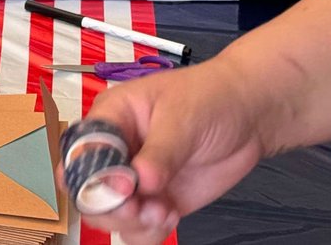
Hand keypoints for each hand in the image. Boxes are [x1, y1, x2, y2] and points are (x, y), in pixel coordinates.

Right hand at [74, 58, 265, 244]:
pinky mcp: (157, 201)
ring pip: (110, 215)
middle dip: (111, 206)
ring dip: (131, 223)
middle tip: (142, 208)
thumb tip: (141, 181)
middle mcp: (116, 152)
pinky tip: (170, 215)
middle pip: (88, 190)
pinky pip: (138, 228)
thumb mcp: (182, 118)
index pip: (81, 150)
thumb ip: (160, 152)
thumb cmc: (209, 98)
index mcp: (110, 119)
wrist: (248, 114)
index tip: (124, 187)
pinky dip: (149, 232)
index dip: (92, 173)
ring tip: (164, 212)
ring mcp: (136, 180)